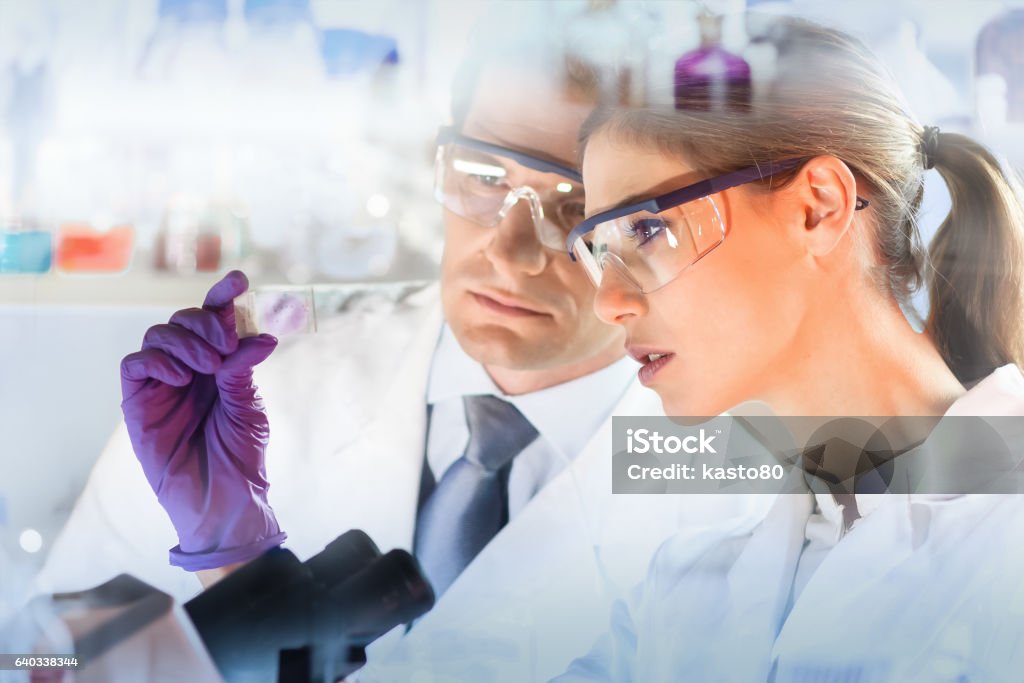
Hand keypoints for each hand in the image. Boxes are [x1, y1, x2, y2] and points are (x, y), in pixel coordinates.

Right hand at [120, 270, 285, 570]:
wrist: (222, 500)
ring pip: (159, 334)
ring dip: (185, 341)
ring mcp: (162, 384)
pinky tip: (181, 377)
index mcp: (220, 365)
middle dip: (206, 323)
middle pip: (185, 320)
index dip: (223, 296)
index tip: (239, 279)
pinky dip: (158, 360)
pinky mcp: (137, 403)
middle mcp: (189, 368)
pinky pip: (134, 364)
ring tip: (209, 367)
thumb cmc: (240, 456)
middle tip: (226, 348)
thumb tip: (258, 336)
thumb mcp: (248, 407)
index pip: (216, 321)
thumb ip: (243, 369)